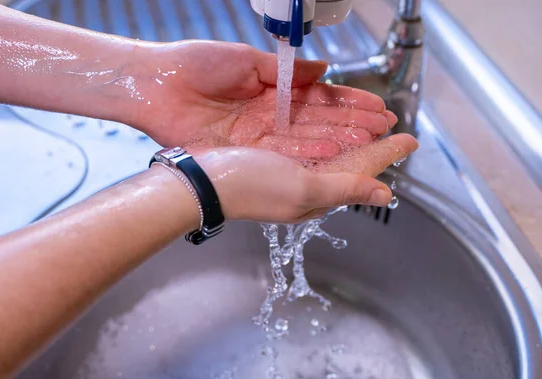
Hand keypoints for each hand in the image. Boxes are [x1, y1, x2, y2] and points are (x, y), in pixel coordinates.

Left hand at [128, 41, 397, 158]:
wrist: (157, 85)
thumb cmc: (196, 64)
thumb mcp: (247, 61)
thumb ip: (287, 72)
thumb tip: (324, 71)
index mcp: (273, 90)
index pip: (320, 98)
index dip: (349, 103)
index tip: (377, 108)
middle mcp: (270, 116)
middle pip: (319, 121)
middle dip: (352, 125)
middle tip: (384, 131)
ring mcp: (259, 136)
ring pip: (306, 139)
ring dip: (337, 141)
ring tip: (368, 144)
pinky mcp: (244, 152)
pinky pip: (282, 153)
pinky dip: (307, 152)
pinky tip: (331, 153)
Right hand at [191, 136, 417, 223]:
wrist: (202, 182)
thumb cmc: (251, 186)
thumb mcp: (303, 188)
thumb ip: (344, 188)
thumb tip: (384, 195)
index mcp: (320, 195)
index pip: (363, 172)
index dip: (387, 155)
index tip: (410, 139)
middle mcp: (309, 187)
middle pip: (350, 162)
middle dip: (373, 144)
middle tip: (391, 124)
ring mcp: (290, 175)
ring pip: (331, 153)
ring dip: (352, 137)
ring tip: (369, 122)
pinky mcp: (273, 162)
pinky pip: (309, 146)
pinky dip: (324, 134)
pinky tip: (327, 127)